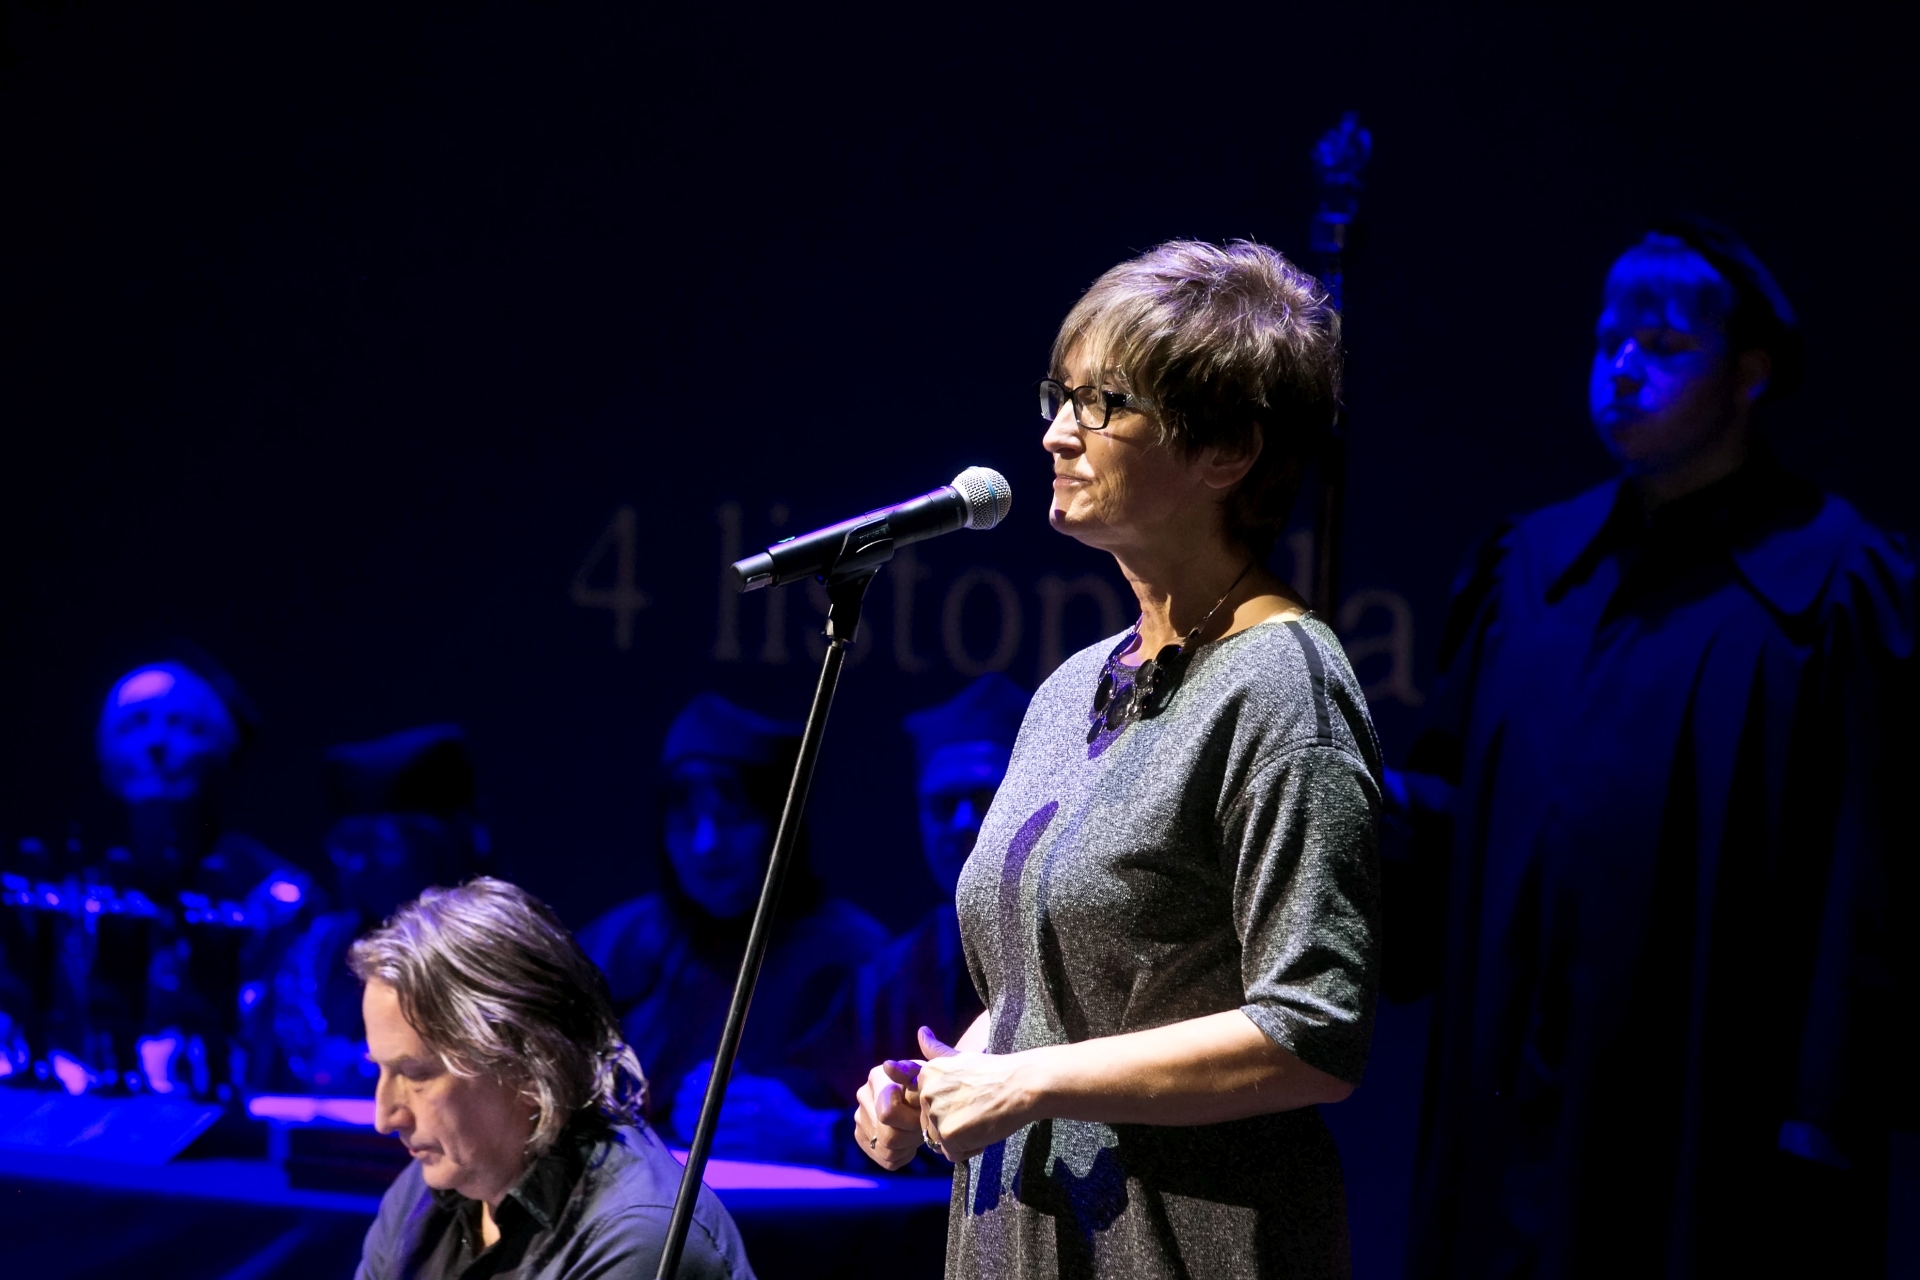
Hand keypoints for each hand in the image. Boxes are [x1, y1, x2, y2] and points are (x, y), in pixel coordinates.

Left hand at [673, 1062, 840, 1164]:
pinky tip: (693, 1135)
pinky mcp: (745, 1153)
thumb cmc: (788, 1109)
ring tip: (680, 1120)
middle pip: (704, 1107)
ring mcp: (747, 1134)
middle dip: (684, 1105)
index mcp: (755, 1091)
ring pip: (704, 1129)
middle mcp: (749, 1111)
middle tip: (678, 1103)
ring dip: (685, 1124)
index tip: (686, 1086)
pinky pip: (714, 1146)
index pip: (714, 1086)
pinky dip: (699, 1139)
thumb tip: (716, 1071)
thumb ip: (743, 1079)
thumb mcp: (769, 1086)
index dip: (693, 1087)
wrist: (809, 1139)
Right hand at [853, 1056, 928, 1171]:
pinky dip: (903, 1154)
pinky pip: (885, 1159)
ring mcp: (860, 1117)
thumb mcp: (928, 1076)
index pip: (888, 1114)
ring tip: (917, 1131)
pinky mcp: (862, 1137)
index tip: (922, 1112)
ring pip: (886, 1150)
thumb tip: (888, 1066)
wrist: (926, 1098)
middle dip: (912, 1135)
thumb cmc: (929, 1086)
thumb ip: (911, 1071)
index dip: (911, 1121)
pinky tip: (910, 1141)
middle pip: (888, 1137)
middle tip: (924, 1126)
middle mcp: (863, 1096)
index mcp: (877, 1077)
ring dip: (908, 1145)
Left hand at [907, 1026, 1034, 1163]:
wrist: (1021, 1085)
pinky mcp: (948, 1135)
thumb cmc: (996, 1072)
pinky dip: (970, 1149)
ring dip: (962, 1138)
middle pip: (932, 1126)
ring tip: (981, 1119)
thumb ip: (937, 1051)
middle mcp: (925, 1093)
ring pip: (942, 1141)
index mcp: (926, 1074)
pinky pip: (953, 1155)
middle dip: (954, 1124)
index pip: (929, 1105)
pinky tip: (983, 1130)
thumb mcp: (961, 1057)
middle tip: (978, 1109)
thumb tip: (921, 1032)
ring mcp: (935, 1114)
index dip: (952, 1107)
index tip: (971, 1096)